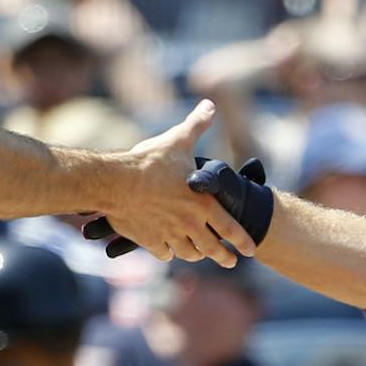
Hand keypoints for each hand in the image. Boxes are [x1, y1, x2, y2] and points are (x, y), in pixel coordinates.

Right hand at [99, 100, 252, 265]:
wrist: (115, 182)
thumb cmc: (149, 162)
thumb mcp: (177, 140)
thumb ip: (197, 125)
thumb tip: (210, 105)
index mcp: (203, 204)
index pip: (231, 228)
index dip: (242, 241)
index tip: (250, 250)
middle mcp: (190, 224)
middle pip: (212, 248)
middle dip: (223, 257)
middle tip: (230, 261)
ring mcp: (169, 235)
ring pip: (188, 253)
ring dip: (195, 254)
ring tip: (198, 254)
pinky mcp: (149, 241)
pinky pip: (163, 252)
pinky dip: (167, 251)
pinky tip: (167, 250)